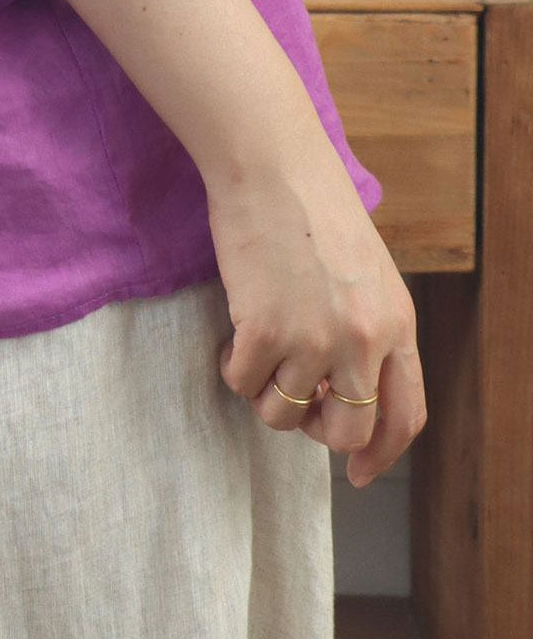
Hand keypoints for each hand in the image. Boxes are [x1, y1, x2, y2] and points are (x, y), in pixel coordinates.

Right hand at [206, 132, 427, 487]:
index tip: (357, 474)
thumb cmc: (315, 209)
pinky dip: (233, 369)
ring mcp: (313, 338)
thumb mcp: (369, 274)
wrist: (273, 165)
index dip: (380, 455)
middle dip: (314, 431)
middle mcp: (362, 340)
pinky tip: (235, 337)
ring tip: (258, 352)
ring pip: (284, 413)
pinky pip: (242, 384)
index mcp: (397, 325)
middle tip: (293, 401)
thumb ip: (370, 331)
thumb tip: (349, 390)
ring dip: (265, 394)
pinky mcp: (263, 329)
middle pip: (345, 431)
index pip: (405, 417)